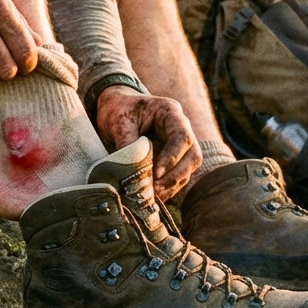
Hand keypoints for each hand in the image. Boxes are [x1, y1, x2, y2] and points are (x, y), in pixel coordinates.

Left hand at [95, 85, 199, 200]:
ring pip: (188, 170)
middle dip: (175, 176)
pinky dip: (166, 189)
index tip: (156, 173)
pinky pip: (177, 178)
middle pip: (193, 156)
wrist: (115, 111)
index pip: (182, 137)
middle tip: (155, 190)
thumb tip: (132, 173)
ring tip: (151, 196)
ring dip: (171, 185)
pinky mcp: (173, 160)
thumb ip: (127, 144)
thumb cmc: (118, 111)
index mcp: (170, 112)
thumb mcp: (119, 123)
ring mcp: (180, 145)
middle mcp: (181, 128)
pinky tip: (151, 197)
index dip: (172, 157)